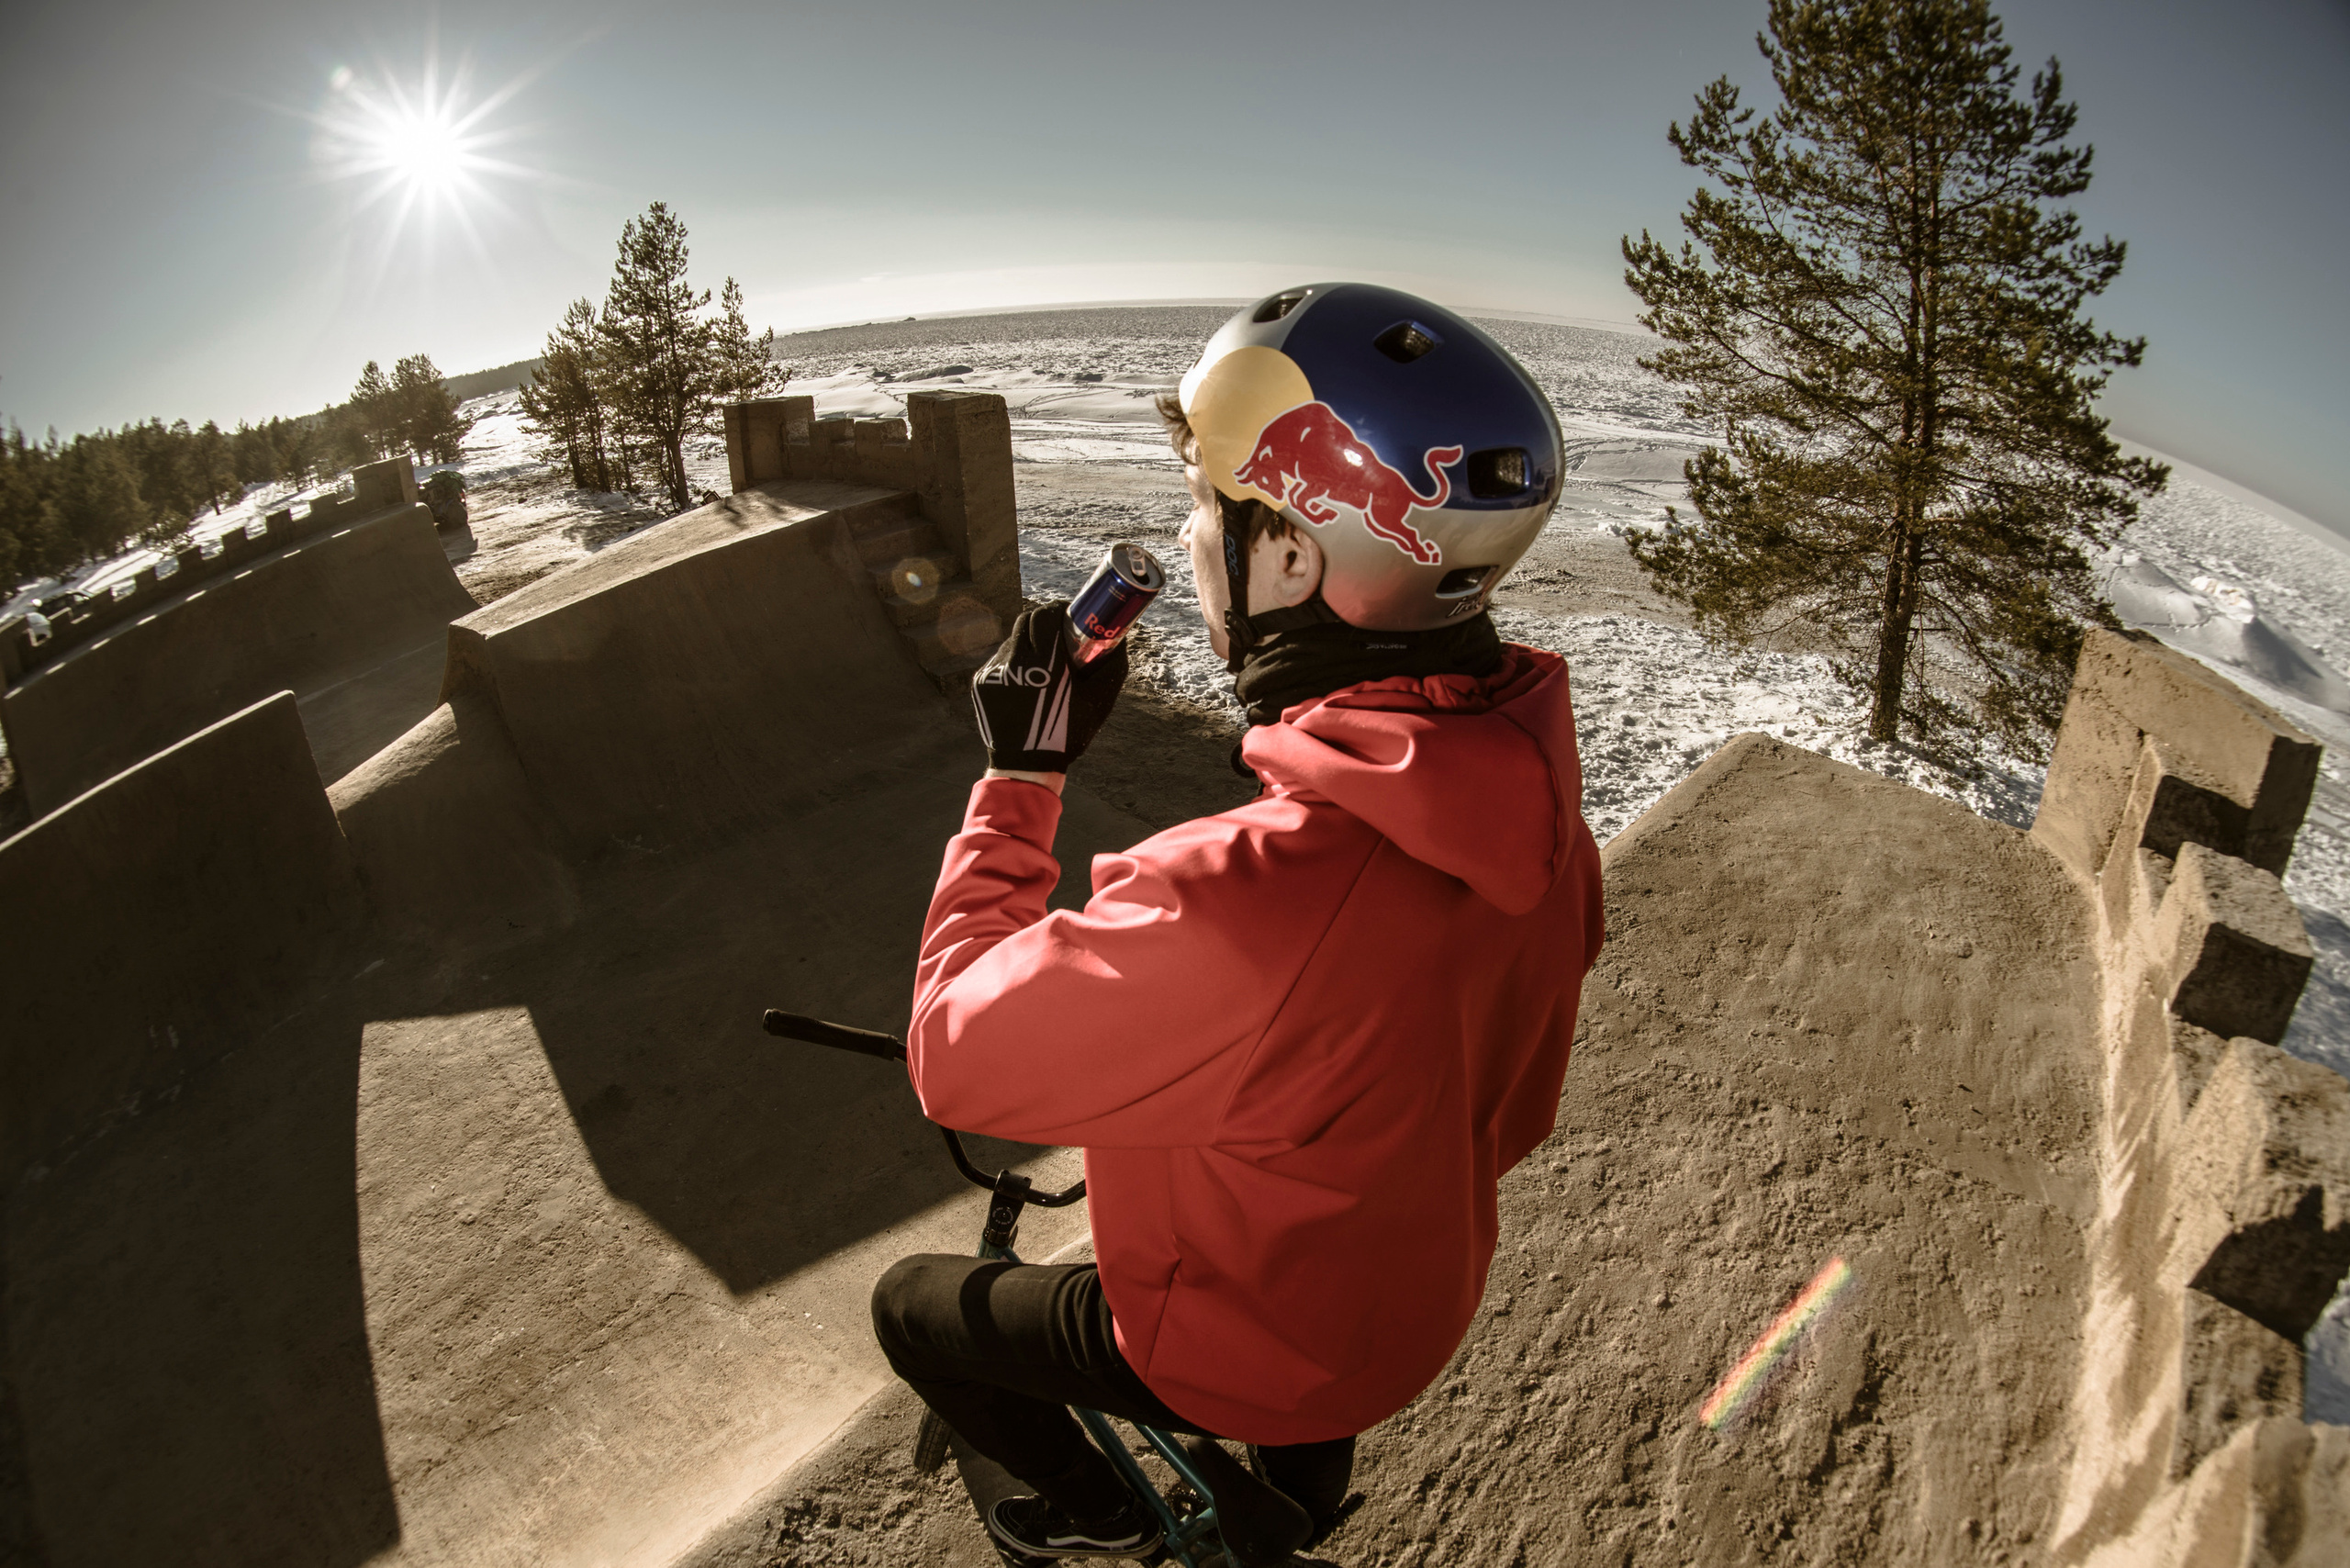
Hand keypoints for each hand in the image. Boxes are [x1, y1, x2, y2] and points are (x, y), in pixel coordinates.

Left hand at [970, 603, 1127, 773]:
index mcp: (1044, 665)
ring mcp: (993, 671)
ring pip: (1013, 639)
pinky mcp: (980, 681)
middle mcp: (1014, 663)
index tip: (1070, 612)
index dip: (1059, 609)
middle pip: (1026, 620)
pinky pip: (1000, 659)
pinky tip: (1027, 679)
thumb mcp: (1100, 702)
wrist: (1026, 766)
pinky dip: (1015, 662)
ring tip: (1044, 660)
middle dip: (1044, 620)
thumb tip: (1121, 637)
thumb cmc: (1068, 734)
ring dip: (1029, 641)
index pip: (1046, 616)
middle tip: (1059, 630)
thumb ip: (1113, 665)